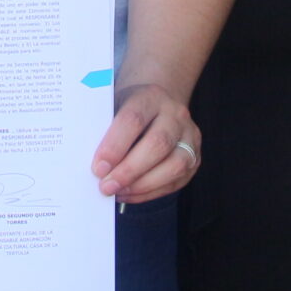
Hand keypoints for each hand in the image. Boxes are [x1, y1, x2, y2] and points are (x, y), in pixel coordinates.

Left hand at [91, 82, 199, 201]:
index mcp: (151, 96)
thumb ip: (105, 129)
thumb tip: (95, 165)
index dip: (115, 146)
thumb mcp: (115, 107)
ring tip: (118, 192)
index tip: (98, 167)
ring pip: (174, 165)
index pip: (134, 119)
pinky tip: (130, 194)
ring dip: (142, 185)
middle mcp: (175, 114)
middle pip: (157, 144)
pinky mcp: (195, 158)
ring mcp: (190, 136)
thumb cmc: (129, 109)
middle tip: (106, 186)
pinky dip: (151, 192)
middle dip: (129, 170)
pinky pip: (176, 181)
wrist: (158, 104)